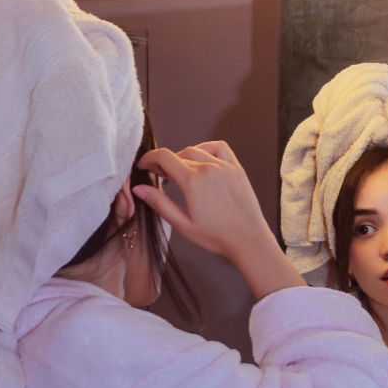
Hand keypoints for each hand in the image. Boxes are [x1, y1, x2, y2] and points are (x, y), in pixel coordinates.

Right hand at [133, 140, 273, 261]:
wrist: (248, 239)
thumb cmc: (217, 236)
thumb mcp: (182, 224)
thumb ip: (159, 203)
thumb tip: (139, 189)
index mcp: (192, 181)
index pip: (163, 157)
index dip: (149, 159)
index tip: (144, 165)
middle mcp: (208, 168)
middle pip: (178, 154)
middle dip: (165, 162)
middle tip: (160, 174)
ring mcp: (224, 166)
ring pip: (196, 150)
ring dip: (183, 157)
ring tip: (180, 171)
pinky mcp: (236, 168)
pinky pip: (219, 147)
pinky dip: (206, 148)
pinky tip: (202, 159)